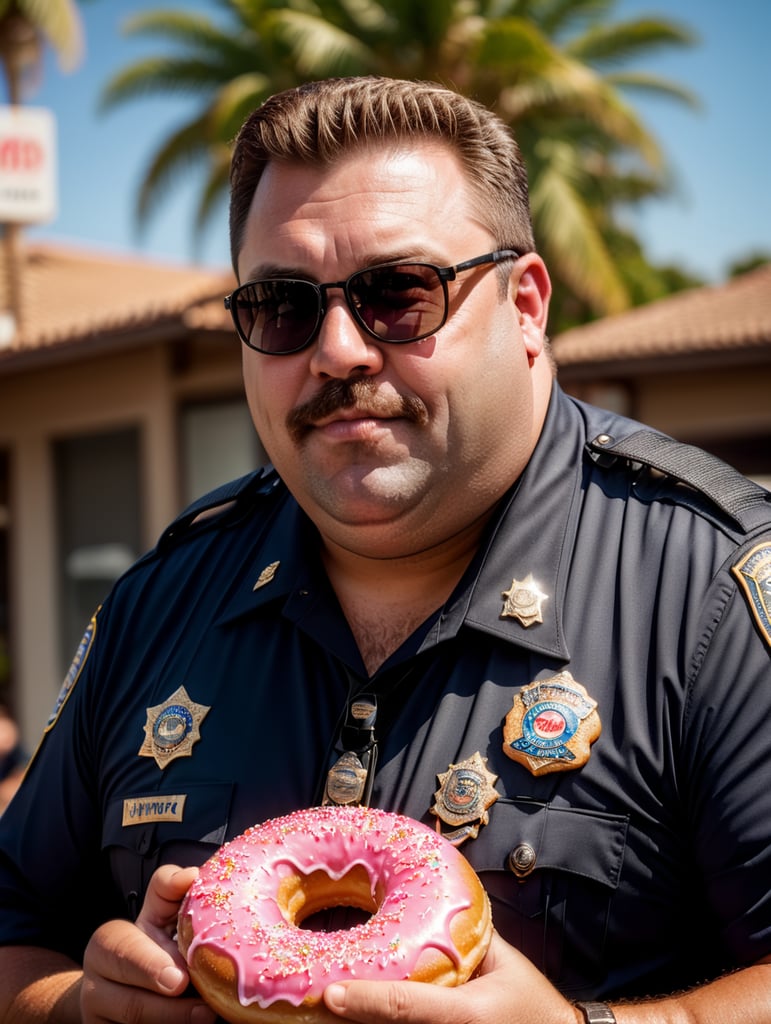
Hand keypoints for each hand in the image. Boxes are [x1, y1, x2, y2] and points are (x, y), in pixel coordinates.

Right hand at [81, 864, 215, 1023]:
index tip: (180, 979)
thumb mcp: (157, 913)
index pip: (122, 951)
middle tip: (206, 1011)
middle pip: (131, 1004)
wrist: (122, 990)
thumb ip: (170, 889)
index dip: (149, 966)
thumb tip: (192, 874)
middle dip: (168, 1010)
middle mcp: (93, 986)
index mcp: (106, 945)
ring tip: (208, 1019)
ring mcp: (97, 1020)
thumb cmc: (153, 942)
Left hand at [322, 930, 579, 1022]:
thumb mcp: (502, 963)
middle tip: (305, 1000)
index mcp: (466, 1014)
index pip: (406, 1007)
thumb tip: (423, 896)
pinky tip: (350, 1016)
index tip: (329, 995)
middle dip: (349, 1019)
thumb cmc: (531, 1003)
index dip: (366, 1001)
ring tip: (318, 1009)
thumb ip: (463, 935)